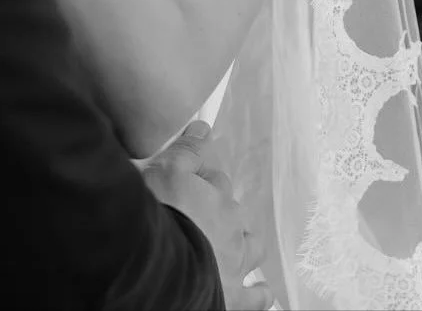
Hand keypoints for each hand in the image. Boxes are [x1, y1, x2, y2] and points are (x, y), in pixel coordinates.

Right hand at [140, 122, 273, 310]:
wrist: (161, 266)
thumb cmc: (160, 215)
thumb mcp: (165, 171)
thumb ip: (186, 150)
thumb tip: (202, 128)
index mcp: (216, 198)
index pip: (215, 180)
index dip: (199, 179)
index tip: (186, 179)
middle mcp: (231, 229)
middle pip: (232, 210)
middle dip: (220, 207)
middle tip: (198, 210)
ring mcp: (235, 264)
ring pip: (251, 247)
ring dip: (245, 243)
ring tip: (233, 243)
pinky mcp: (233, 296)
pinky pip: (255, 297)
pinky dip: (259, 294)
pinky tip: (261, 292)